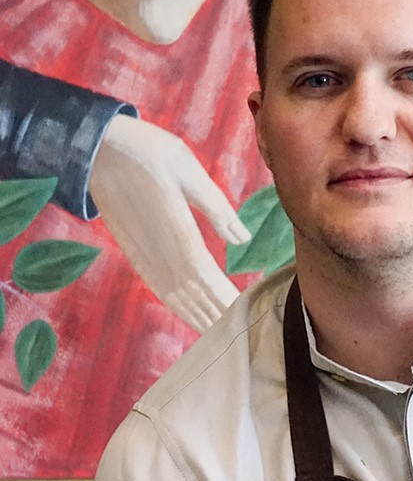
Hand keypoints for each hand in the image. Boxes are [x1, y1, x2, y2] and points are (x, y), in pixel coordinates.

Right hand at [90, 113, 249, 331]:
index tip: (246, 315)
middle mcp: (160, 252)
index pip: (208, 279)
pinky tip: (190, 314)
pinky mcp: (134, 252)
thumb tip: (242, 239)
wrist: (98, 147)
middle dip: (217, 314)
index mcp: (178, 233)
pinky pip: (159, 287)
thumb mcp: (190, 171)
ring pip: (175, 297)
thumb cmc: (149, 152)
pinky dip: (177, 305)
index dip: (226, 300)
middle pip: (194, 295)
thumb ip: (217, 208)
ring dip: (198, 315)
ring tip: (220, 332)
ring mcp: (144, 255)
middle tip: (242, 333)